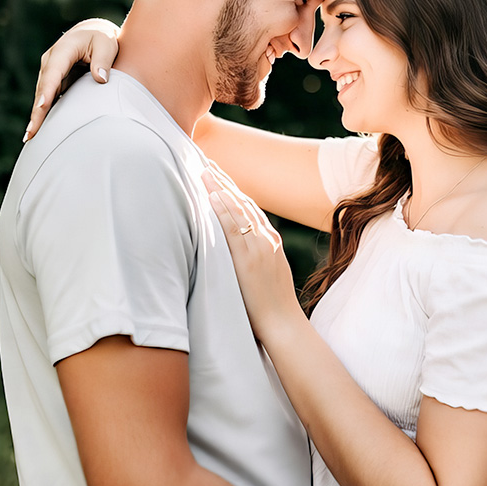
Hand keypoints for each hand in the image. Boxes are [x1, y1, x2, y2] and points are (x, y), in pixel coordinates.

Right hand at [23, 17, 120, 141]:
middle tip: (32, 132)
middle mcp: (51, 62)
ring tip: (31, 137)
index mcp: (63, 50)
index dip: (47, 90)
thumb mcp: (106, 44)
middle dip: (37, 111)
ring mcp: (50, 72)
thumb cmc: (101, 38)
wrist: (93, 32)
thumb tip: (100, 79)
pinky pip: (48, 98)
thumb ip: (103, 61)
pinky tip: (40, 131)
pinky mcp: (55, 81)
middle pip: (43, 89)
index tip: (42, 105)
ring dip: (37, 116)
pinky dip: (43, 113)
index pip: (53, 72)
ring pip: (43, 96)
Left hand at [203, 168, 301, 338]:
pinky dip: (223, 210)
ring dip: (220, 187)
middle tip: (205, 161)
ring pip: (238, 209)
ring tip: (203, 170)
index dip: (231, 188)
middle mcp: (266, 239)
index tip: (216, 173)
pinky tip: (212, 195)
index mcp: (270, 240)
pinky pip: (233, 228)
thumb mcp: (266, 274)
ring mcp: (259, 247)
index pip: (249, 207)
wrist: (283, 324)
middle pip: (243, 201)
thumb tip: (234, 252)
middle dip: (223, 180)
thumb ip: (253, 257)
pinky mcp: (249, 259)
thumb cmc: (270, 306)